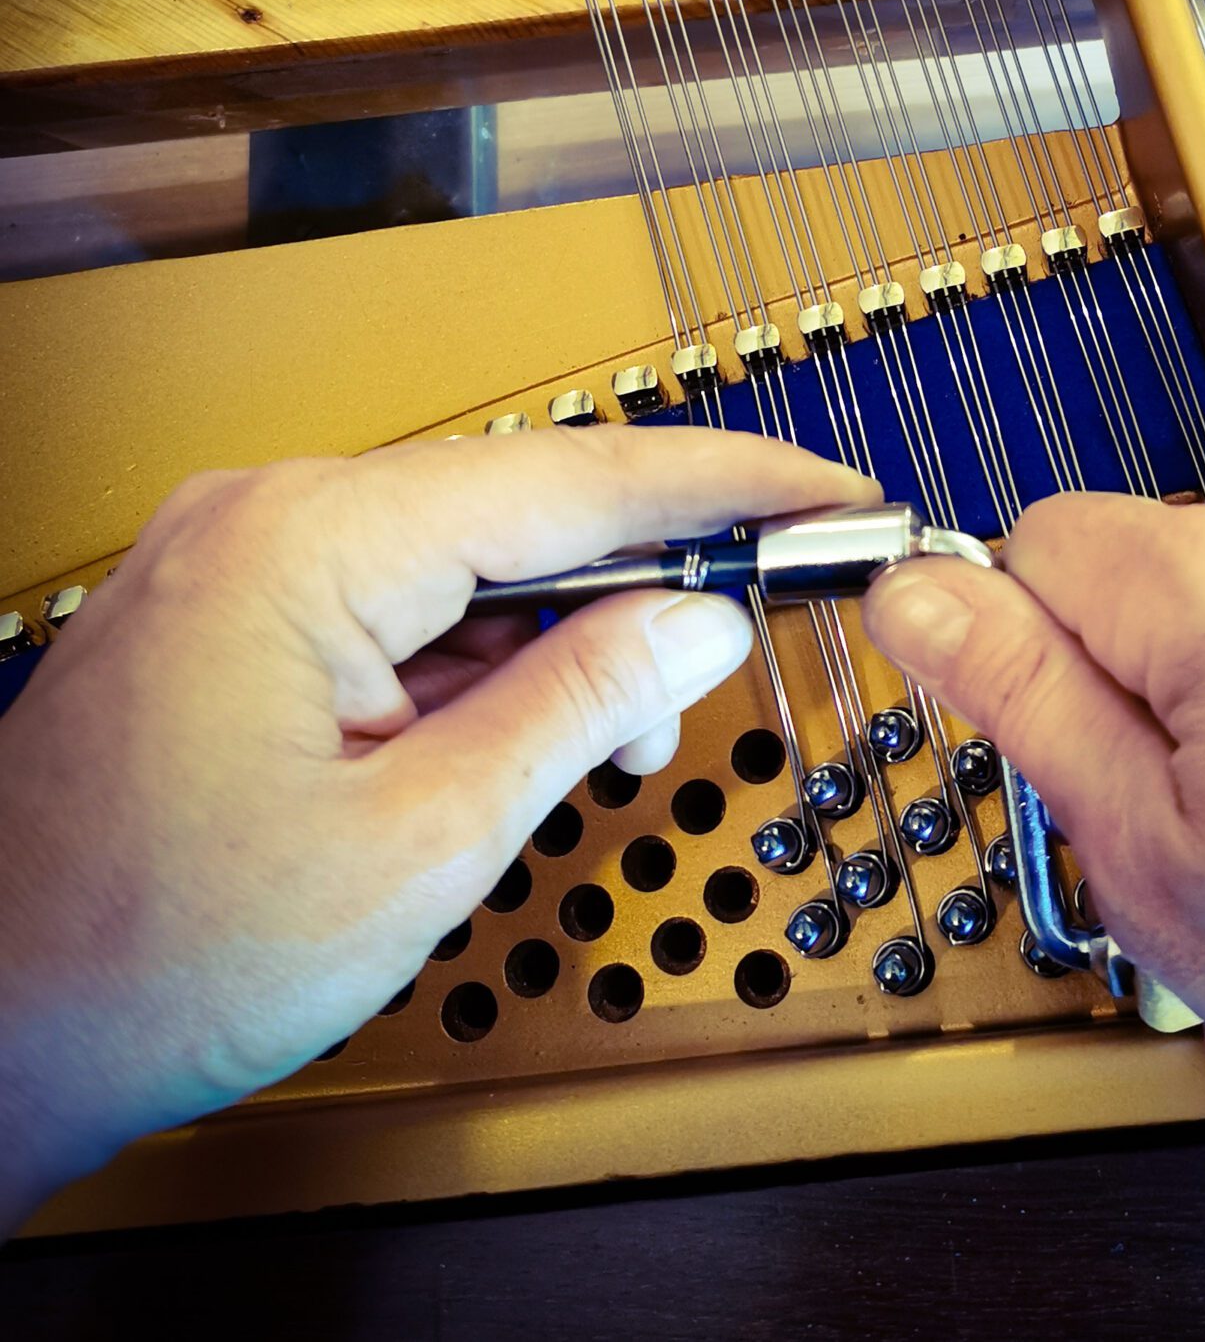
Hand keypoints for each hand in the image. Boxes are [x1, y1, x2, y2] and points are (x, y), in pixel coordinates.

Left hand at [0, 427, 875, 1230]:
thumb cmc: (151, 956)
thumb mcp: (422, 841)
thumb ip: (579, 705)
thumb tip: (697, 619)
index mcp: (309, 543)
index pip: (574, 475)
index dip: (727, 482)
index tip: (825, 489)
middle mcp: (268, 515)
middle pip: (524, 503)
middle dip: (649, 575)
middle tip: (761, 618)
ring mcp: (243, 554)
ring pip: (468, 552)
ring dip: (564, 631)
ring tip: (618, 735)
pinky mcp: (238, 603)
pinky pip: (402, 594)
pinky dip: (483, 654)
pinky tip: (524, 731)